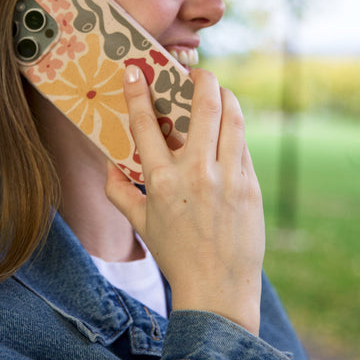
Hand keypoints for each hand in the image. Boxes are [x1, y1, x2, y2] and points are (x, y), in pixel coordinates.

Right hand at [105, 66, 264, 334]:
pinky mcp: (251, 185)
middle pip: (204, 108)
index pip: (147, 125)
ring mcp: (229, 177)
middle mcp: (197, 173)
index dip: (138, 92)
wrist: (218, 289)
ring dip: (226, 97)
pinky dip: (235, 129)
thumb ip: (119, 192)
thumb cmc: (175, 254)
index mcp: (163, 180)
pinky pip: (243, 145)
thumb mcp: (141, 223)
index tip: (136, 70)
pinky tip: (229, 129)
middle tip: (197, 71)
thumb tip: (108, 166)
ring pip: (233, 119)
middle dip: (201, 79)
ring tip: (219, 91)